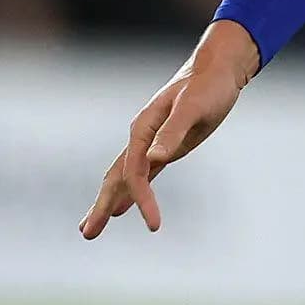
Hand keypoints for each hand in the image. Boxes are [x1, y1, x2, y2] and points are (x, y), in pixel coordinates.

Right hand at [82, 20, 262, 238]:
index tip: (154, 225)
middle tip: (87, 234)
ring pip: (123, 178)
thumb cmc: (209, 86)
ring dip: (108, 203)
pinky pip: (141, 175)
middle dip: (101, 206)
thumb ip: (174, 132)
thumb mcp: (194, 107)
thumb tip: (155, 158)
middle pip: (115, 177)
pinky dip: (129, 193)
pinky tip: (121, 209)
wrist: (217, 69)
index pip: (135, 172)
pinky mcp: (164, 148)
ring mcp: (150, 143)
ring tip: (90, 229)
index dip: (142, 199)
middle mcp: (141, 137)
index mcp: (143, 129)